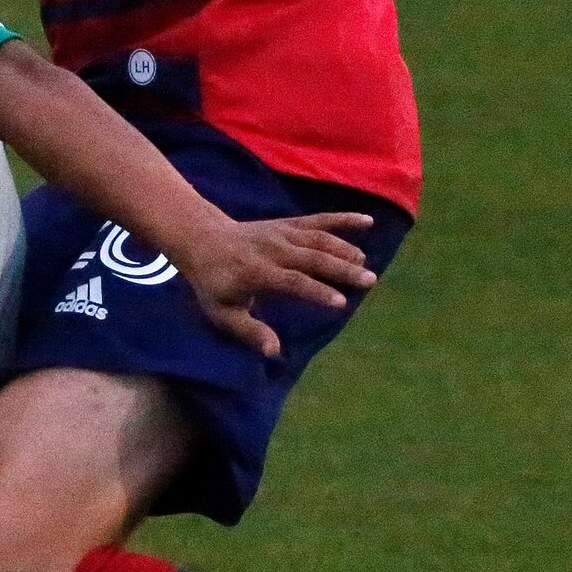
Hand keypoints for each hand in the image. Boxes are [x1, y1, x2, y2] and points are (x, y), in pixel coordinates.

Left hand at [180, 213, 376, 358]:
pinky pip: (319, 219)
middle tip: (369, 281)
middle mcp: (272, 249)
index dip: (316, 291)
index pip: (292, 281)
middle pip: (311, 258)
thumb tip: (274, 352)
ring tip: (366, 265)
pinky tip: (368, 221)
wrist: (203, 239)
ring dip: (345, 249)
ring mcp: (282, 233)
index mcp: (256, 272)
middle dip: (341, 268)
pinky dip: (343, 219)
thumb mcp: (222, 312)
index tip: (341, 303)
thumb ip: (249, 331)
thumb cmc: (215, 282)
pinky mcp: (288, 224)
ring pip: (319, 239)